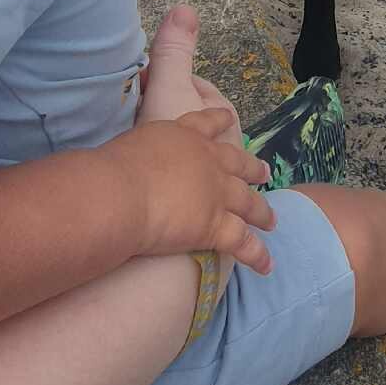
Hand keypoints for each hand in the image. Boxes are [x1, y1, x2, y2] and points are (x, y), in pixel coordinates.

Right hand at [112, 105, 274, 273]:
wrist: (120, 192)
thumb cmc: (113, 167)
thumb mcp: (131, 143)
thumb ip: (141, 149)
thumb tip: (132, 159)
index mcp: (184, 136)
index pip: (206, 122)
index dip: (220, 120)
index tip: (229, 119)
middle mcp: (208, 161)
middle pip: (238, 164)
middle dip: (253, 169)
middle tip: (265, 173)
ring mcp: (217, 194)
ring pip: (248, 203)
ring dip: (262, 212)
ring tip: (272, 220)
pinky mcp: (216, 226)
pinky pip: (243, 243)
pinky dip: (258, 255)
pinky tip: (267, 265)